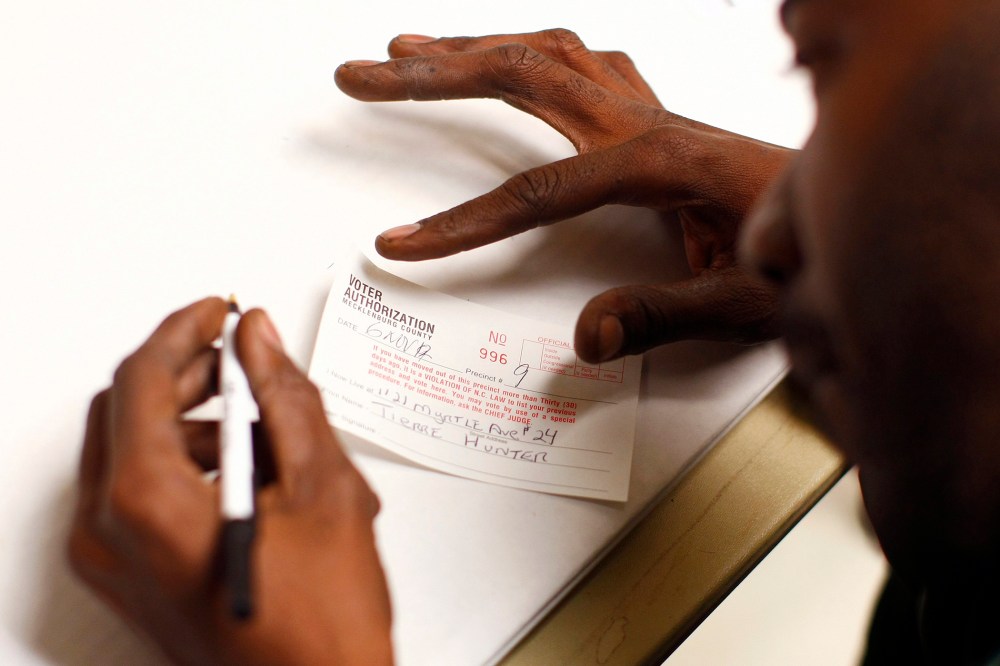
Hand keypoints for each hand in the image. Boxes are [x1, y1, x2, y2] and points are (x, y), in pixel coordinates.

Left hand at [68, 298, 392, 664]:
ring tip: (256, 417)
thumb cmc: (322, 624)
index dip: (184, 331)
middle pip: (125, 410)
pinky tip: (242, 465)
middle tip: (240, 355)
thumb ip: (285, 398)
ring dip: (186, 416)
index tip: (218, 312)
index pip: (141, 378)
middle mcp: (109, 534)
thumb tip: (261, 341)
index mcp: (146, 504)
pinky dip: (182, 460)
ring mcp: (113, 561)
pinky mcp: (129, 576)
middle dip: (185, 371)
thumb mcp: (322, 488)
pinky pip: (134, 492)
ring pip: (128, 448)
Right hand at [336, 29, 792, 361]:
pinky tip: (513, 51)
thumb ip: (665, 318)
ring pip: (547, 50)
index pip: (541, 192)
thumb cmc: (801, 254)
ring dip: (472, 45)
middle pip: (523, 75)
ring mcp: (649, 109)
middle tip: (363, 74)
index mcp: (663, 165)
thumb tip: (588, 337)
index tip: (402, 241)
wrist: (843, 212)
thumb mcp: (745, 302)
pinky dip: (532, 47)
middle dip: (432, 75)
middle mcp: (648, 121)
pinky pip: (581, 59)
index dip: (465, 221)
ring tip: (410, 50)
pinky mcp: (653, 114)